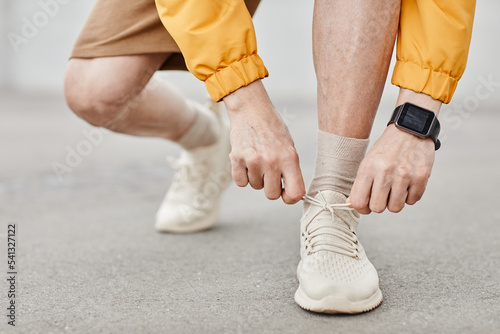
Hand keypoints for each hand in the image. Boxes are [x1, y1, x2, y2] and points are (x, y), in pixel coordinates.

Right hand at [223, 80, 305, 203]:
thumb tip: (290, 193)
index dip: (291, 198)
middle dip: (270, 188)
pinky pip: (240, 182)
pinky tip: (246, 161)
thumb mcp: (289, 147)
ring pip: (255, 186)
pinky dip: (243, 175)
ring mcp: (253, 160)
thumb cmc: (273, 129)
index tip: (286, 194)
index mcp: (290, 158)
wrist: (251, 110)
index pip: (295, 193)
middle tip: (270, 174)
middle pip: (271, 195)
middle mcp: (272, 161)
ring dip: (256, 177)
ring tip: (258, 159)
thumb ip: (290, 170)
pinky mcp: (237, 158)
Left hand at [348, 124, 434, 213]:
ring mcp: (404, 175)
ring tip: (396, 187)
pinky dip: (410, 196)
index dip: (361, 208)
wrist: (411, 129)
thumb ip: (360, 184)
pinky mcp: (420, 177)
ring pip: (395, 208)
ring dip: (395, 201)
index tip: (366, 204)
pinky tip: (408, 183)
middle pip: (377, 208)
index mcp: (368, 168)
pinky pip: (412, 201)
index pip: (358, 202)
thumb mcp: (368, 161)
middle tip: (383, 195)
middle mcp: (385, 172)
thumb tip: (352, 204)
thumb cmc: (387, 148)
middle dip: (380, 204)